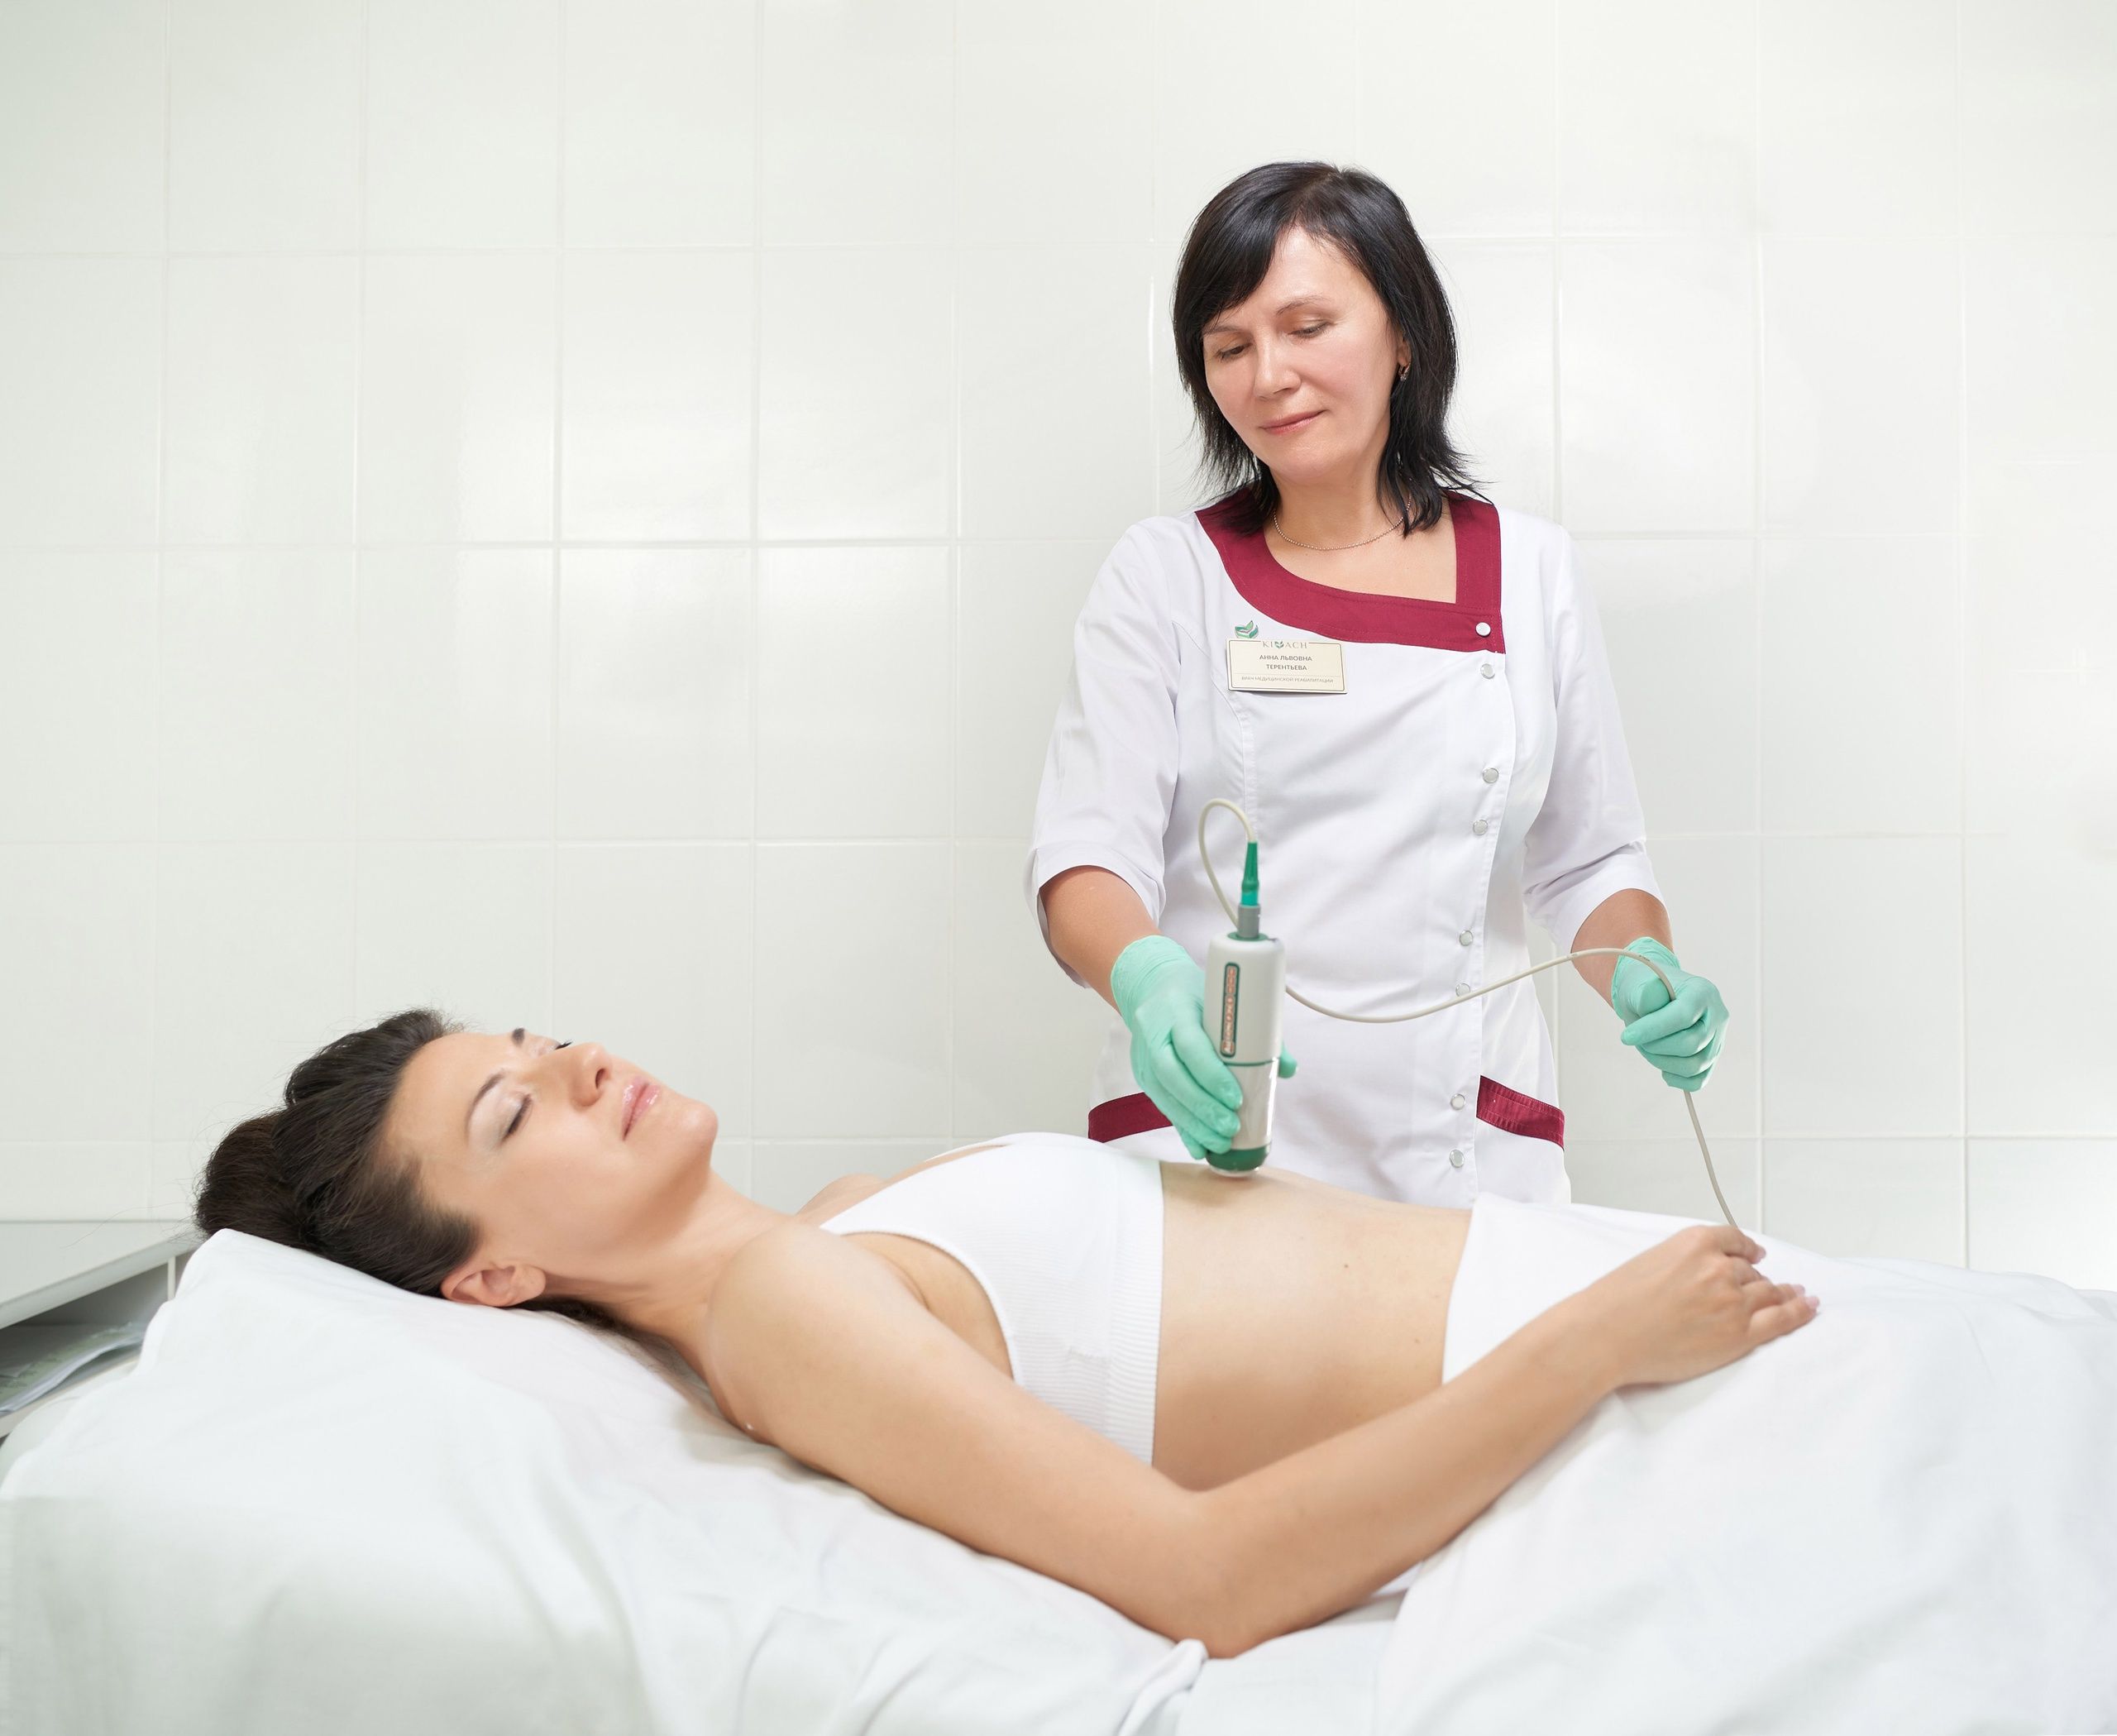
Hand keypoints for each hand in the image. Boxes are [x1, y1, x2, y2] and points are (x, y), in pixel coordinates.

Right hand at [1110, 936, 1242, 1156]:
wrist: (1150, 985)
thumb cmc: (1194, 993)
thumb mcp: (1221, 1000)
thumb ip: (1255, 1033)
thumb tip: (1286, 1068)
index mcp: (1175, 1010)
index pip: (1190, 1045)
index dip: (1211, 1075)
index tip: (1235, 1098)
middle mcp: (1154, 1034)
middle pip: (1173, 1077)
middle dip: (1203, 1107)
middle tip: (1232, 1127)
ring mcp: (1144, 1056)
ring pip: (1165, 1096)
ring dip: (1193, 1124)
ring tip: (1221, 1142)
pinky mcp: (1143, 1074)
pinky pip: (1162, 1105)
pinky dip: (1182, 1127)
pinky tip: (1200, 1146)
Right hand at [1576, 1223, 1816, 1388]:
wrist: (1606, 1334)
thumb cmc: (1616, 1302)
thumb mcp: (1650, 1260)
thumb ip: (1685, 1260)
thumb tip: (1705, 1272)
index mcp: (1695, 1242)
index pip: (1735, 1241)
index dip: (1748, 1250)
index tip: (1755, 1255)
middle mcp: (1719, 1268)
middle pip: (1751, 1272)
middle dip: (1757, 1280)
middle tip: (1769, 1286)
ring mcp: (1733, 1302)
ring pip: (1769, 1293)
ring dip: (1785, 1293)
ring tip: (1800, 1295)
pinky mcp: (1740, 1335)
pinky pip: (1781, 1319)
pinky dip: (1799, 1311)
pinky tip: (1809, 1306)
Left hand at [1609, 937, 1727, 1091]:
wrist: (1653, 999)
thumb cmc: (1645, 993)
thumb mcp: (1639, 987)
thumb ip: (1645, 993)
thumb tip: (1651, 997)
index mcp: (1702, 992)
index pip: (1683, 1016)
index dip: (1652, 1029)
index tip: (1626, 1037)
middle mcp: (1717, 1015)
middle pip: (1690, 1045)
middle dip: (1656, 1047)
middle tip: (1637, 1039)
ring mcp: (1718, 1039)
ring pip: (1695, 1066)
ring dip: (1662, 1063)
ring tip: (1647, 1048)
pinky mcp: (1711, 1058)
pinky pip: (1698, 1080)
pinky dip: (1676, 1079)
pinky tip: (1662, 1067)